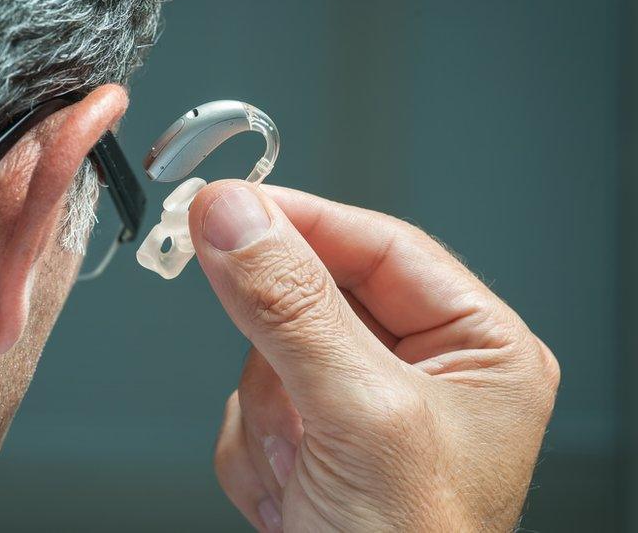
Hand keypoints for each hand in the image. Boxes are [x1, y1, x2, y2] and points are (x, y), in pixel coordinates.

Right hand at [189, 181, 559, 531]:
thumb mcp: (361, 417)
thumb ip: (292, 307)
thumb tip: (234, 217)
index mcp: (476, 348)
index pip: (378, 244)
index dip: (301, 221)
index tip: (226, 207)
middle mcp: (420, 372)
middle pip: (310, 297)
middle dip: (282, 356)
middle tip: (284, 391)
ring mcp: (357, 408)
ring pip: (265, 354)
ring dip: (269, 417)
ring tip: (305, 472)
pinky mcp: (310, 442)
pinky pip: (245, 406)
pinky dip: (254, 452)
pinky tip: (292, 495)